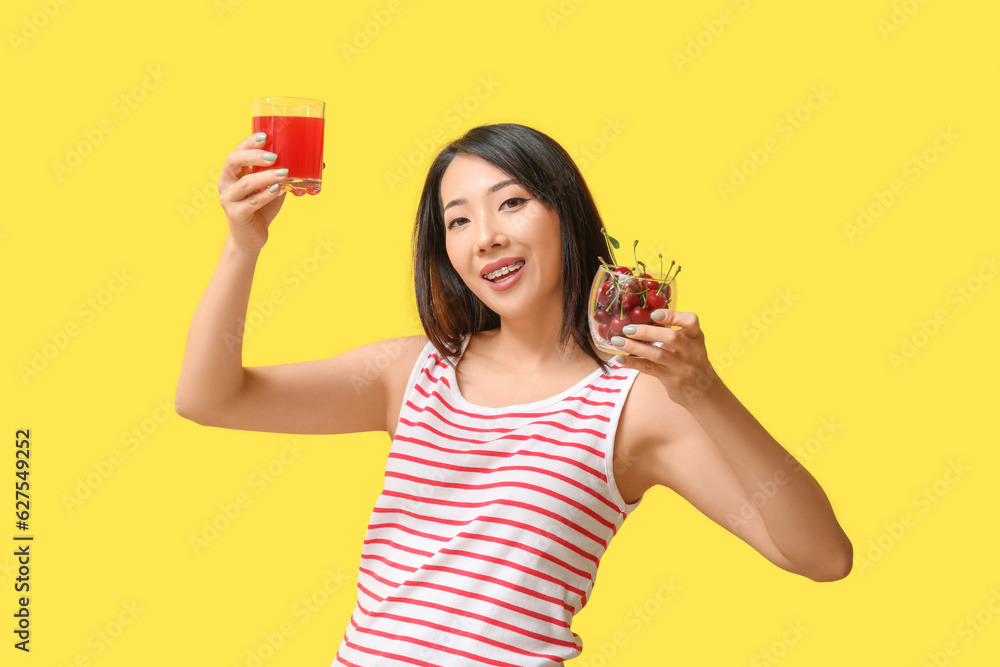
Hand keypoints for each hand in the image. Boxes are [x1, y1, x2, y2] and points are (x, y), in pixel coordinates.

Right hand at [217, 133, 288, 252]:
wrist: (251, 237)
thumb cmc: (262, 208)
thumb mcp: (274, 188)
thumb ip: (286, 175)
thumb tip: (319, 163)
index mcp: (233, 172)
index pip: (238, 151)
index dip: (250, 142)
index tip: (265, 136)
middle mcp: (226, 182)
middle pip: (234, 161)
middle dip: (254, 155)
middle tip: (274, 156)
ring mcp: (228, 198)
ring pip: (245, 183)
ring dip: (265, 176)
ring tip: (283, 172)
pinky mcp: (236, 214)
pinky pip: (251, 202)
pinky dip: (266, 195)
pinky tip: (278, 190)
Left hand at [611, 309, 721, 406]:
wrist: (704, 392)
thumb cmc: (691, 363)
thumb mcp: (690, 345)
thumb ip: (673, 333)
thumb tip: (642, 319)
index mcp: (696, 337)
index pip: (690, 321)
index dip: (673, 315)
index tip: (654, 314)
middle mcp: (692, 351)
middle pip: (671, 337)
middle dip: (647, 331)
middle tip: (627, 329)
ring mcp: (682, 367)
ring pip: (657, 354)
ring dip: (635, 347)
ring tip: (617, 341)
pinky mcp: (672, 379)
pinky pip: (650, 369)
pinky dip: (634, 363)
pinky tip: (620, 358)